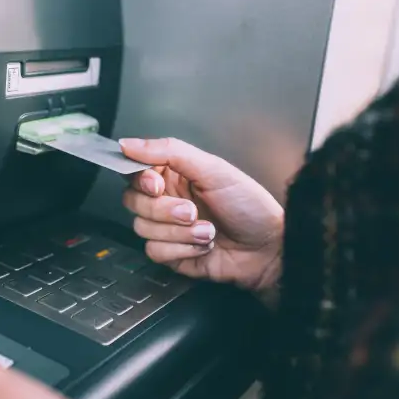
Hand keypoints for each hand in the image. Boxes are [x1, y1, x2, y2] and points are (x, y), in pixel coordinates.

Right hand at [119, 137, 282, 295]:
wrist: (269, 248)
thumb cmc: (250, 206)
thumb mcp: (212, 169)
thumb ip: (169, 151)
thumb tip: (129, 144)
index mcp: (175, 175)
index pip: (135, 172)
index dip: (141, 180)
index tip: (156, 184)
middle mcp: (168, 200)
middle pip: (133, 201)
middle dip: (164, 209)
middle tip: (192, 211)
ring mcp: (168, 228)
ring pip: (142, 227)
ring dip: (178, 232)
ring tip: (207, 230)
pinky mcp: (171, 254)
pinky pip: (155, 251)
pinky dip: (181, 250)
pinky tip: (203, 246)